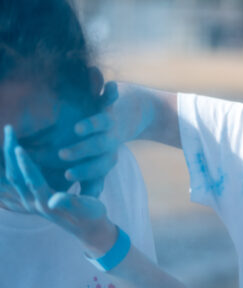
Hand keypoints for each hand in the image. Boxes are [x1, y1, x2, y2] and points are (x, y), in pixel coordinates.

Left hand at [3, 125, 117, 254]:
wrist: (88, 228)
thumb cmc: (91, 214)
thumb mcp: (86, 207)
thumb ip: (69, 201)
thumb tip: (54, 200)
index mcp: (47, 202)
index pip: (31, 180)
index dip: (25, 164)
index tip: (18, 146)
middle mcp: (32, 202)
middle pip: (14, 177)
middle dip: (9, 154)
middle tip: (9, 130)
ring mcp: (28, 202)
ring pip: (7, 181)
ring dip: (2, 161)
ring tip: (3, 140)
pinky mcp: (28, 199)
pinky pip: (7, 186)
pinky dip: (3, 172)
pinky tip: (2, 160)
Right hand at [60, 81, 151, 196]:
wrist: (132, 115)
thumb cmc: (105, 146)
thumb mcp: (97, 166)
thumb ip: (89, 182)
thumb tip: (79, 205)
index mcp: (107, 153)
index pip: (99, 166)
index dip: (85, 171)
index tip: (67, 174)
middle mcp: (109, 137)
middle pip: (99, 146)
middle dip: (82, 151)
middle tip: (63, 156)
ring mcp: (108, 119)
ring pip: (101, 122)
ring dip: (91, 125)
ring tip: (79, 129)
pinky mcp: (107, 102)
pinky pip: (108, 94)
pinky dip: (108, 89)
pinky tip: (108, 83)